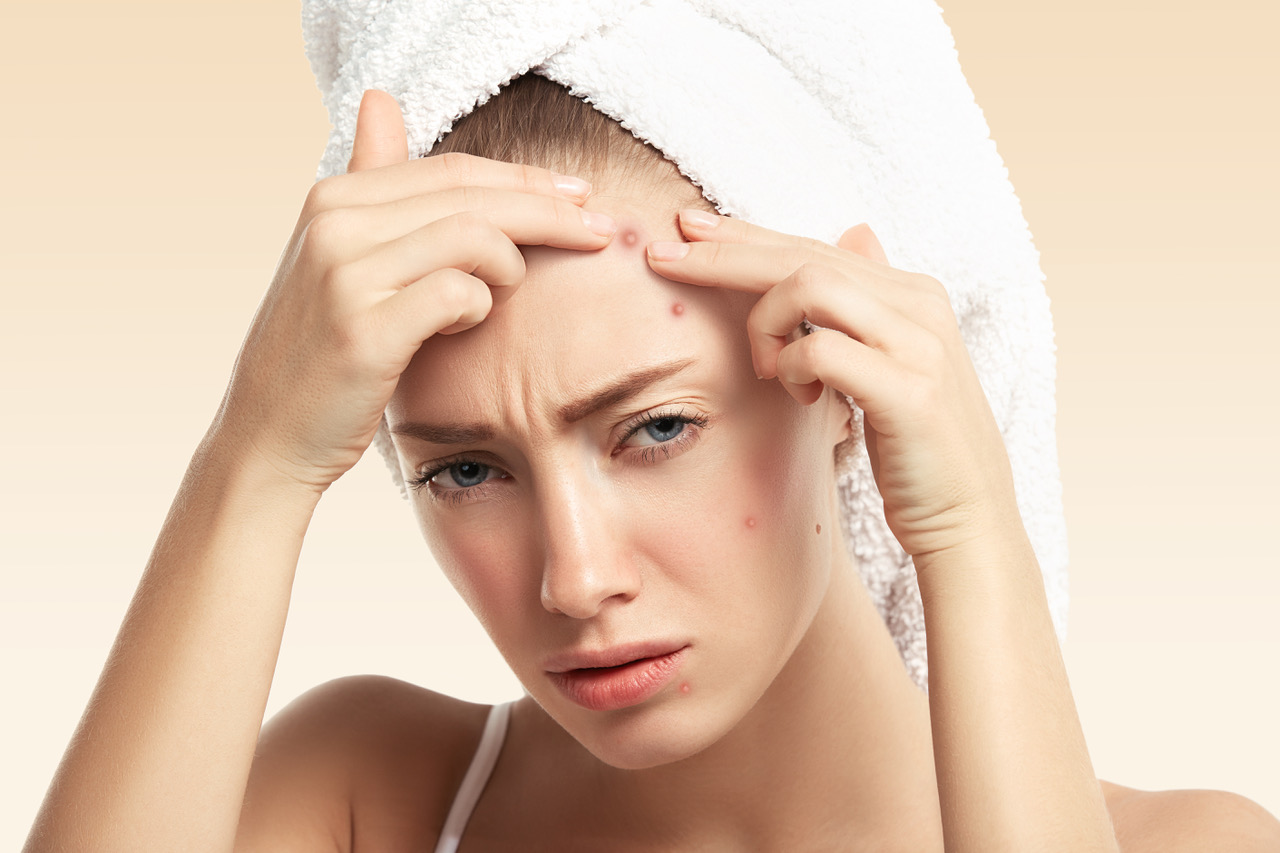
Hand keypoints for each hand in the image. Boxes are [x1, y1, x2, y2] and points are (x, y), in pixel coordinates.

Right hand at [207, 90, 616, 491]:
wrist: (268, 434)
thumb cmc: (321, 350)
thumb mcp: (337, 255)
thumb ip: (370, 181)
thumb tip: (381, 99)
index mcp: (333, 198)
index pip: (453, 171)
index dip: (525, 180)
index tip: (579, 197)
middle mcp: (334, 223)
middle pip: (472, 196)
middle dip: (550, 211)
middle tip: (599, 231)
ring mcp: (345, 274)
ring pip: (473, 236)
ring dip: (512, 264)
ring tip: (510, 290)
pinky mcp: (365, 328)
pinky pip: (458, 293)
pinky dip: (480, 305)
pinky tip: (470, 321)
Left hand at [645, 211, 1019, 560]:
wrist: (970, 520)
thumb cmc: (917, 448)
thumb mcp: (891, 364)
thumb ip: (868, 304)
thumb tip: (856, 232)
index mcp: (911, 293)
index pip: (812, 246)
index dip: (744, 236)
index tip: (685, 228)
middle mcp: (919, 304)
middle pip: (802, 255)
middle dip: (723, 255)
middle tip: (663, 255)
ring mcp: (919, 344)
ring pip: (809, 286)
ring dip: (764, 322)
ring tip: (765, 367)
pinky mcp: (909, 391)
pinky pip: (821, 350)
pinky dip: (792, 367)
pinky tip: (798, 397)